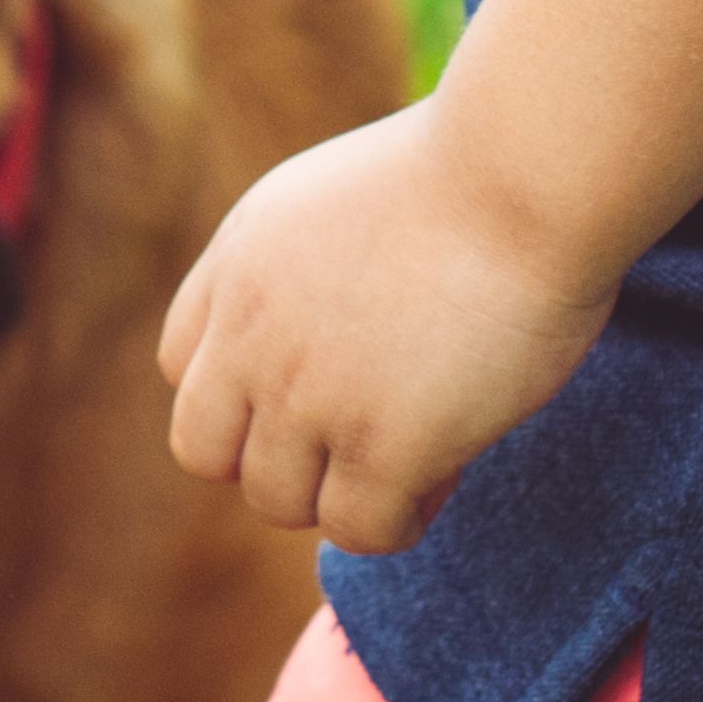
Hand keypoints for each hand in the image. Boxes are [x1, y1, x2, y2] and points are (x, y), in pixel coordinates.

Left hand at [156, 101, 614, 556]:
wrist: (521, 173)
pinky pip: (361, 529)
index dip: (243, 390)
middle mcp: (252, 337)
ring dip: (338, 493)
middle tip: (350, 437)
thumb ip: (298, 266)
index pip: (181, 367)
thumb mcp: (333, 197)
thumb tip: (322, 329)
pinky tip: (445, 477)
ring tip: (411, 459)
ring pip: (279, 501)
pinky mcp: (385, 445)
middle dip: (271, 456)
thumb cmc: (465, 172)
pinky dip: (397, 522)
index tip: (315, 382)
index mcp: (237, 267)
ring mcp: (312, 397)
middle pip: (205, 450)